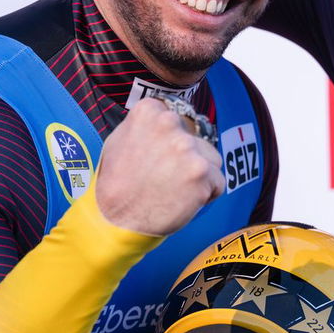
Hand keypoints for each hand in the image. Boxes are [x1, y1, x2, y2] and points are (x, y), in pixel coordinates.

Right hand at [93, 98, 223, 236]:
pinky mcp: (201, 172)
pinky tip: (182, 200)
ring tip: (173, 189)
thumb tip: (164, 116)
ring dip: (199, 174)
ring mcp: (187, 147)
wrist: (116, 220)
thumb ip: (145, 124)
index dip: (171, 142)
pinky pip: (217, 182)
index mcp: (149, 112)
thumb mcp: (119, 139)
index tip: (157, 156)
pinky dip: (206, 194)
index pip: (178, 119)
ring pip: (211, 158)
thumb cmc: (116, 184)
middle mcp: (169, 123)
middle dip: (185, 158)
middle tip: (164, 177)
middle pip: (195, 139)